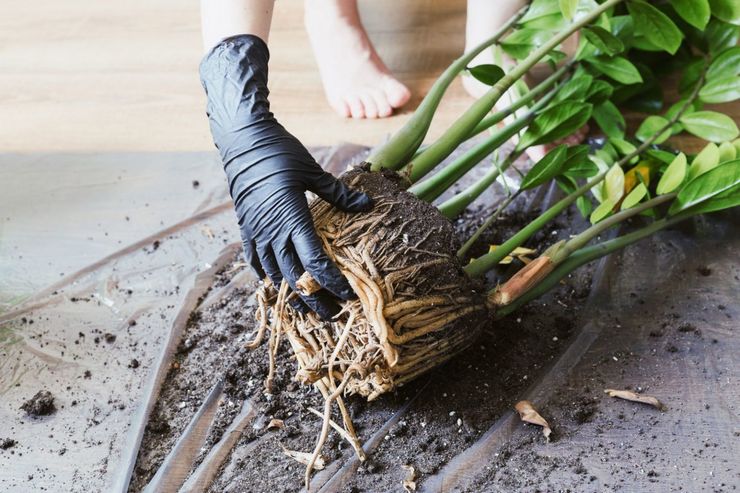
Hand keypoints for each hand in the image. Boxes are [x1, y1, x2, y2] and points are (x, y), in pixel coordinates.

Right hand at [235, 127, 371, 318]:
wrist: (242, 141)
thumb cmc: (281, 152)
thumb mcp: (313, 171)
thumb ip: (339, 194)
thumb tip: (368, 205)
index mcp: (292, 218)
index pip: (314, 262)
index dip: (332, 282)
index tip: (348, 295)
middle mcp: (273, 231)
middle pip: (295, 277)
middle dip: (315, 299)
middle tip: (333, 315)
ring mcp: (256, 231)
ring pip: (274, 274)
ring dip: (291, 295)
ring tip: (307, 310)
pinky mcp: (246, 228)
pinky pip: (255, 260)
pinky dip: (267, 277)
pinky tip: (276, 285)